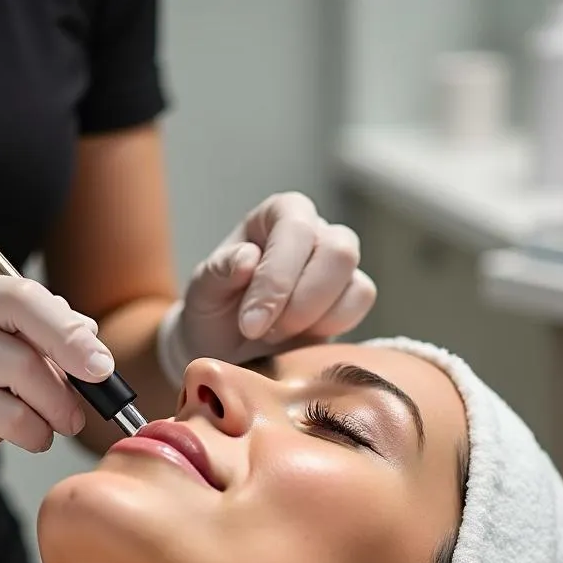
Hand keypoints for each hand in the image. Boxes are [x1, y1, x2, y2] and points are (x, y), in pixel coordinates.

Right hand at [0, 267, 113, 488]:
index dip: (71, 337)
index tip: (100, 368)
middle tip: (72, 419)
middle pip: (26, 364)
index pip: (27, 301)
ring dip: (33, 430)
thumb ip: (28, 331)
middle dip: (62, 400)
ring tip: (32, 432)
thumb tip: (90, 340)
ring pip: (9, 408)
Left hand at [157, 192, 375, 386]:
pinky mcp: (350, 299)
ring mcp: (337, 266)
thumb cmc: (213, 311)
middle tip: (263, 332)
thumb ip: (220, 271)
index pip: (295, 229)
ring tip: (275, 336)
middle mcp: (315, 231)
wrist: (225, 348)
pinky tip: (298, 340)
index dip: (277, 279)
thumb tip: (249, 258)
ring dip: (314, 319)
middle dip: (301, 303)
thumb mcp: (202, 291)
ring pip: (357, 283)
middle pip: (339, 251)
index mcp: (278, 214)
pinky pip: (359, 306)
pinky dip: (330, 328)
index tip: (250, 323)